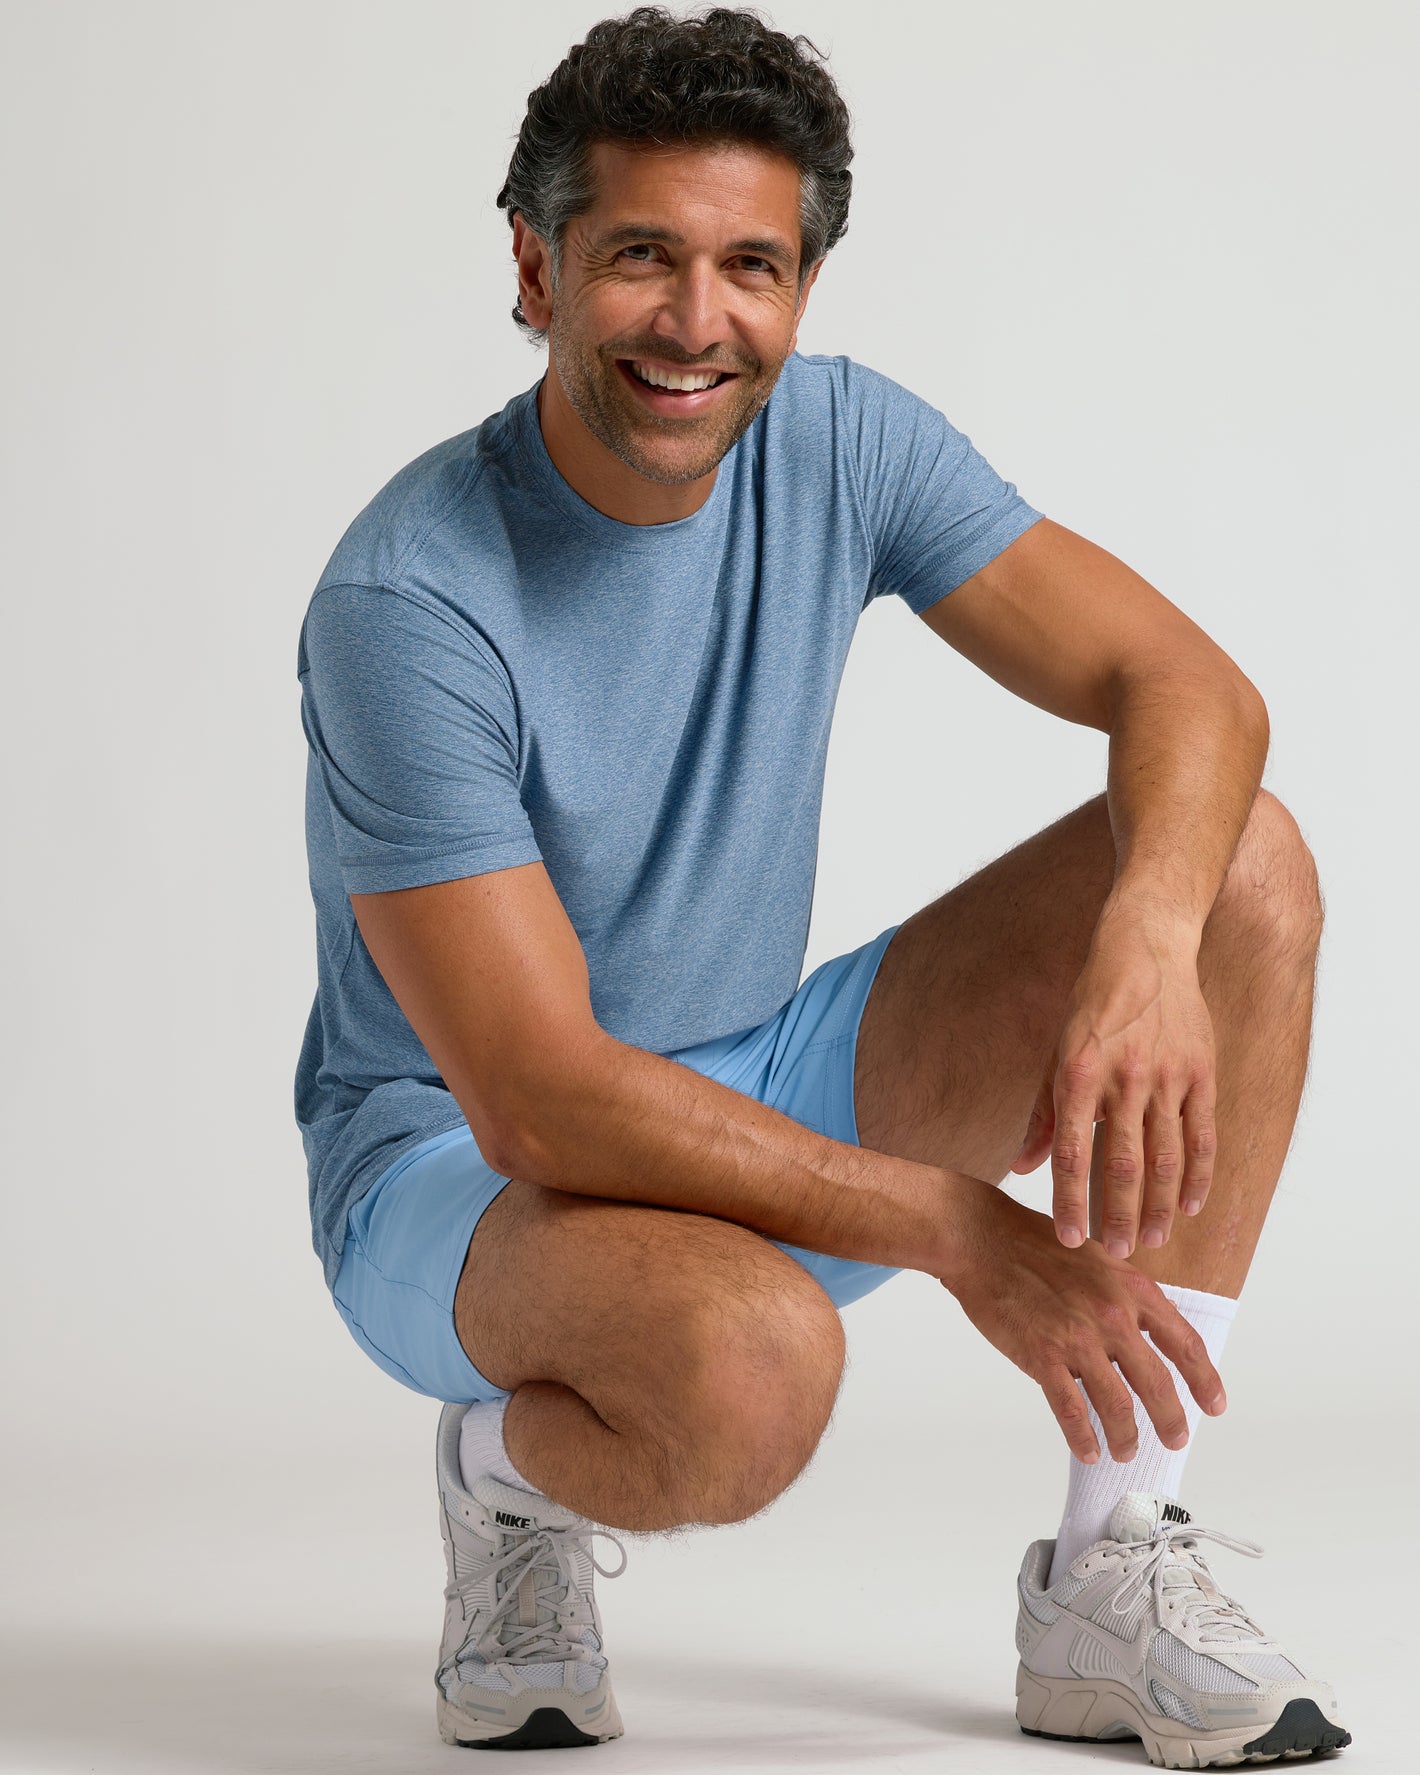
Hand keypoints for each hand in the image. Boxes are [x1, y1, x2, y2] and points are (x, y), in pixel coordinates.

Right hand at [938, 1182, 1225, 1460]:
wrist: (983, 1239)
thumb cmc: (1035, 1245)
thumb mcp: (1099, 1260)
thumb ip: (1126, 1296)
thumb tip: (1146, 1333)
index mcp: (1133, 1289)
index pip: (1185, 1344)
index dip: (1204, 1381)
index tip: (1213, 1406)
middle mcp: (1113, 1316)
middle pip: (1157, 1383)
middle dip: (1171, 1420)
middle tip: (1176, 1440)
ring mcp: (1078, 1338)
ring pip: (1117, 1405)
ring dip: (1127, 1436)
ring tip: (1126, 1451)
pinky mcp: (1042, 1356)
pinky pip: (1071, 1410)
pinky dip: (1083, 1437)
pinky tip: (1088, 1450)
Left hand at [1011, 902, 1217, 1254]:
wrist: (1146, 947)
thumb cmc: (1093, 1002)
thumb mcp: (1056, 1051)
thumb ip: (1043, 1113)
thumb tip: (1023, 1167)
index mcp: (1079, 1074)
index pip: (1071, 1152)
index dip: (1070, 1200)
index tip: (1068, 1238)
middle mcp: (1123, 1079)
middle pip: (1123, 1164)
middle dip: (1118, 1215)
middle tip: (1116, 1254)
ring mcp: (1167, 1076)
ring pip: (1166, 1157)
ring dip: (1159, 1205)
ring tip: (1151, 1240)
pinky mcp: (1201, 1072)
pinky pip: (1203, 1134)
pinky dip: (1198, 1174)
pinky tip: (1189, 1205)